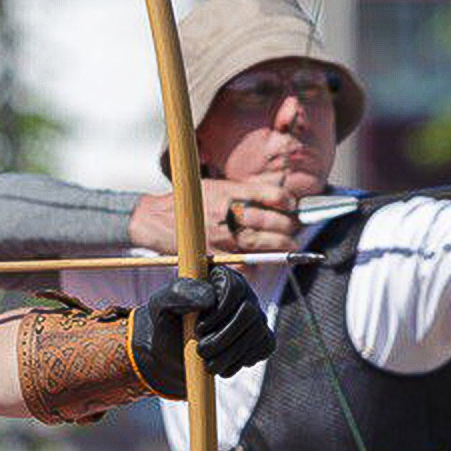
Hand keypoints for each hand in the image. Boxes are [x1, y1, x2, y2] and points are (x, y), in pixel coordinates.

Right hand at [129, 179, 301, 254]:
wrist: (155, 219)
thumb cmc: (188, 201)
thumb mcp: (216, 185)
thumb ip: (242, 193)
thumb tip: (272, 201)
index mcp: (231, 191)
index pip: (274, 196)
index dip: (288, 204)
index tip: (292, 208)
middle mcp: (229, 212)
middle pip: (273, 222)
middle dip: (289, 229)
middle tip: (294, 232)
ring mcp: (222, 235)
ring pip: (263, 243)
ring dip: (281, 247)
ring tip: (288, 248)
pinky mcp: (213, 254)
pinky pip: (244, 264)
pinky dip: (255, 264)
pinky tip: (259, 261)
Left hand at [130, 266, 275, 396]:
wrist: (173, 352)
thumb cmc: (167, 323)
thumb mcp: (161, 305)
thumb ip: (180, 293)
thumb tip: (210, 297)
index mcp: (220, 277)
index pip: (234, 287)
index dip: (219, 312)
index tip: (199, 329)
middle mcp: (242, 293)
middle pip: (249, 312)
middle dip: (225, 338)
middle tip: (201, 351)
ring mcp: (255, 315)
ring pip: (257, 333)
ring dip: (230, 354)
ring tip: (207, 364)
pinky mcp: (262, 336)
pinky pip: (264, 347)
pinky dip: (243, 361)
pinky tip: (223, 365)